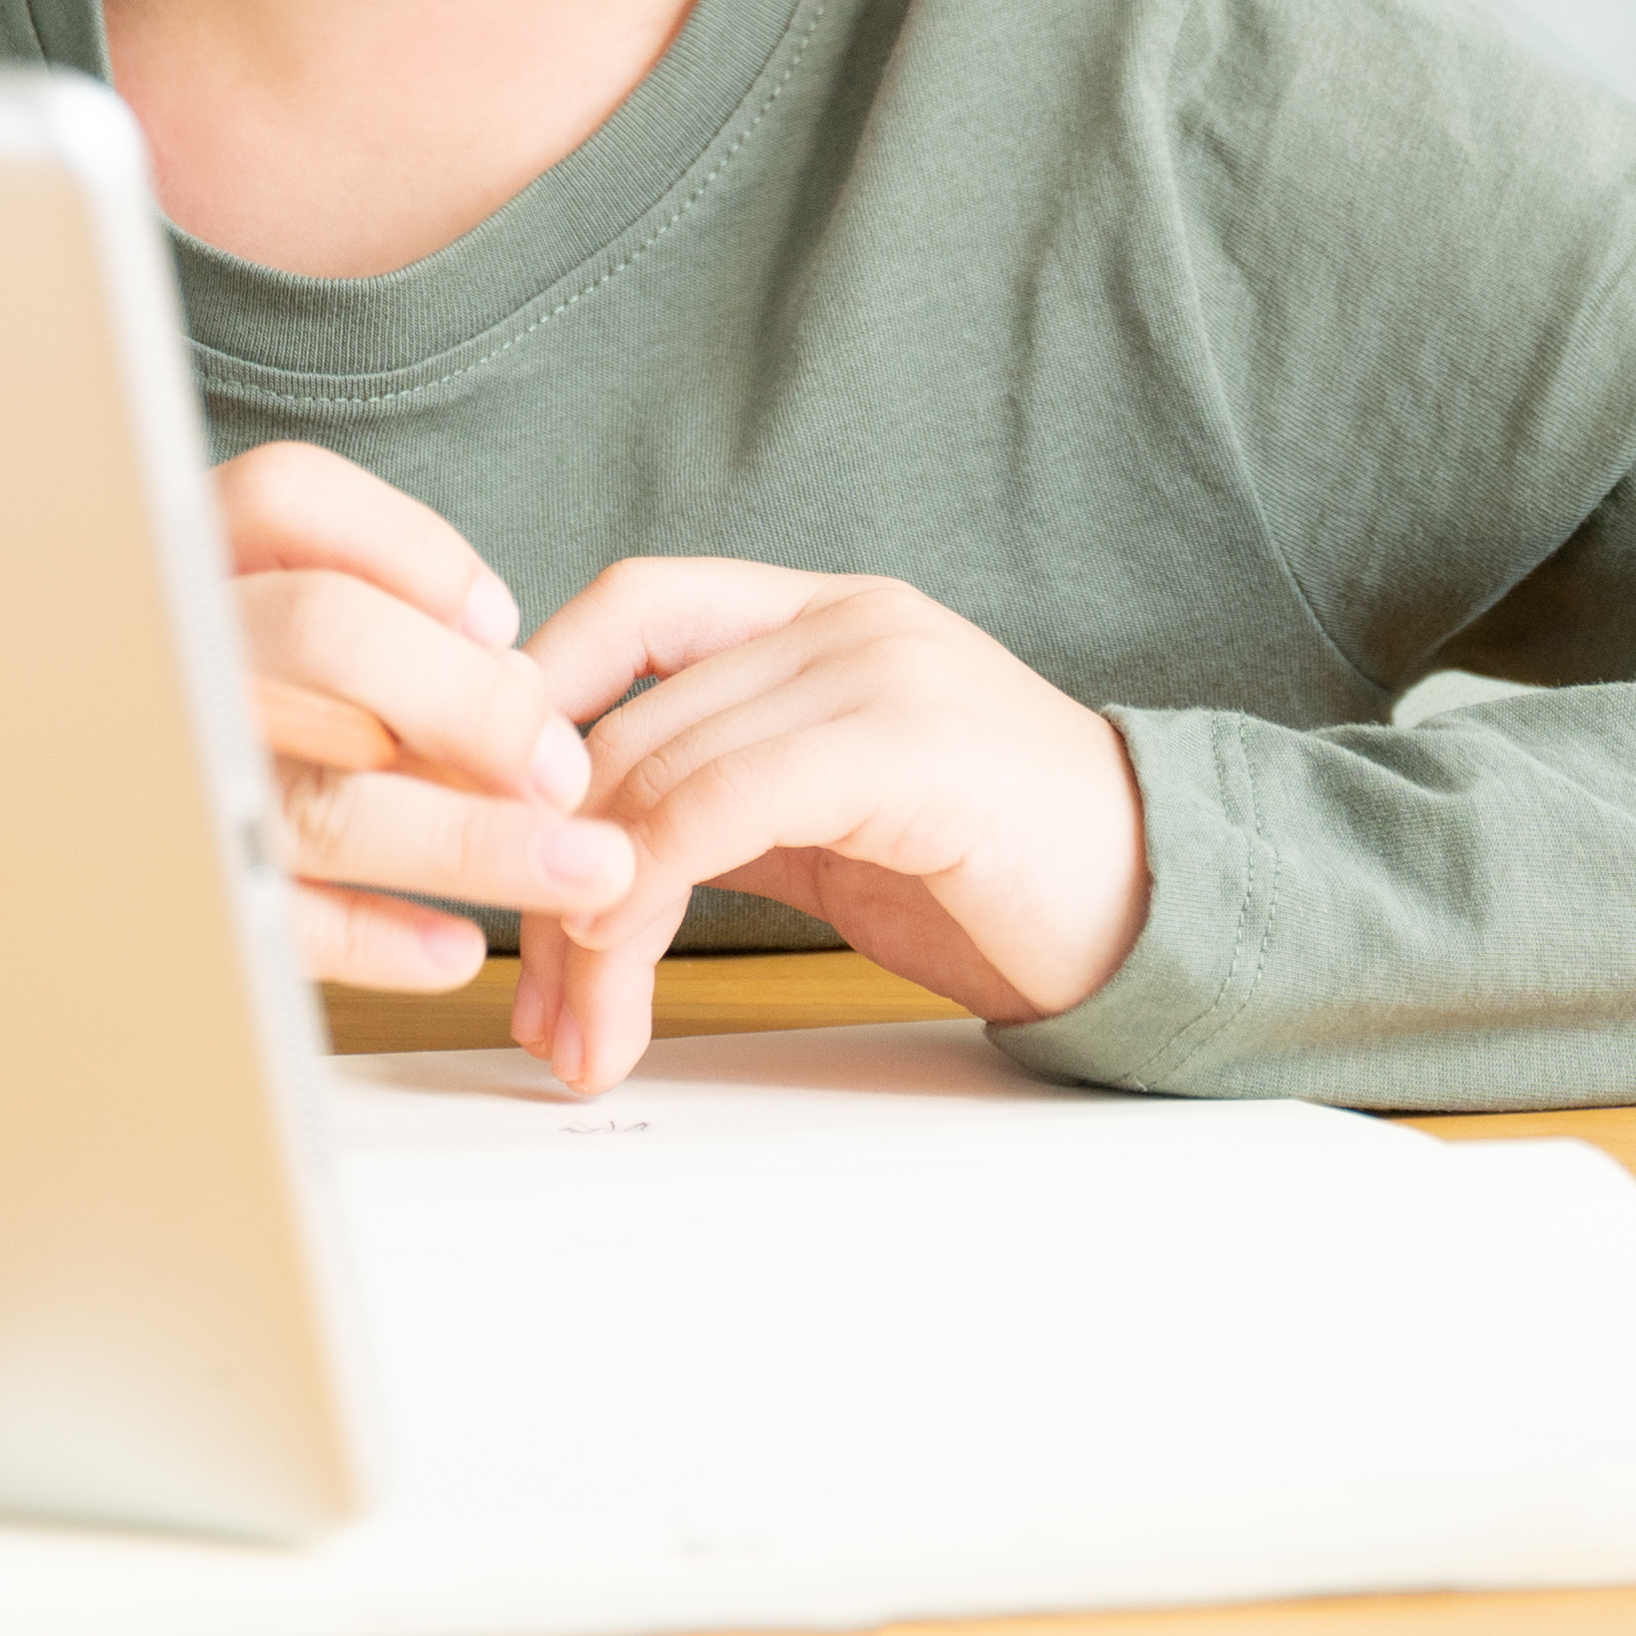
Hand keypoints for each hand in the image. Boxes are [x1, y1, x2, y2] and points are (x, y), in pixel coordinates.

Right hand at [212, 439, 635, 989]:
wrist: (10, 842)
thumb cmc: (191, 713)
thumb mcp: (239, 623)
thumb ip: (358, 615)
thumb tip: (503, 667)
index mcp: (177, 566)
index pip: (283, 496)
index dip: (412, 551)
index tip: (501, 623)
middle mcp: (162, 654)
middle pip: (328, 634)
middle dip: (474, 701)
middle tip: (565, 766)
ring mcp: (157, 776)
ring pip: (325, 800)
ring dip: (474, 841)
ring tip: (586, 867)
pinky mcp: (160, 892)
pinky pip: (279, 922)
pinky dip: (379, 938)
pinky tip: (454, 947)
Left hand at [509, 560, 1152, 1094]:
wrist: (1164, 911)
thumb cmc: (1002, 880)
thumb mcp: (832, 828)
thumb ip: (720, 807)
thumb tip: (572, 863)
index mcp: (822, 617)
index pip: (628, 607)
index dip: (525, 701)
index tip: (471, 818)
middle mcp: (843, 621)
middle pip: (617, 717)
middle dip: (540, 866)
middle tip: (529, 1000)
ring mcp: (876, 670)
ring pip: (651, 771)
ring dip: (584, 917)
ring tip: (576, 1029)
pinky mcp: (904, 746)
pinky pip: (718, 806)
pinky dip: (642, 887)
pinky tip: (623, 968)